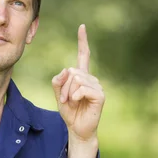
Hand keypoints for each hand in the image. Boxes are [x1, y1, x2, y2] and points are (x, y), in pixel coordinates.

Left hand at [51, 24, 104, 142]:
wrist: (78, 129)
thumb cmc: (70, 112)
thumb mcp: (58, 95)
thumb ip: (58, 82)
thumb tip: (66, 70)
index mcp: (82, 76)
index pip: (84, 55)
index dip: (82, 41)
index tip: (82, 27)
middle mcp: (91, 78)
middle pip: (72, 71)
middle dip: (63, 86)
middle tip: (64, 100)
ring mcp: (97, 86)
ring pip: (77, 79)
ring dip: (68, 93)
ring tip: (71, 103)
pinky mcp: (100, 95)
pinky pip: (82, 88)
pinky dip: (75, 96)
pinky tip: (77, 103)